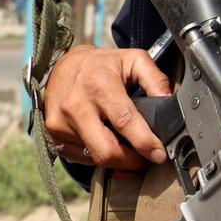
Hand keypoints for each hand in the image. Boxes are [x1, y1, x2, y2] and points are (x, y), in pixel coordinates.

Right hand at [43, 44, 171, 169]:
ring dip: (116, 159)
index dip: (144, 142)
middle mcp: (76, 105)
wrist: (62, 66)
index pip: (124, 121)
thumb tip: (169, 103)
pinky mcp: (52, 134)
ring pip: (93, 157)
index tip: (159, 153)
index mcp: (99, 85)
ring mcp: (60, 122)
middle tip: (147, 159)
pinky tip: (107, 143)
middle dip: (131, 161)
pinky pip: (79, 157)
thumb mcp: (133, 60)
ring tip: (129, 148)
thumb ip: (155, 79)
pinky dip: (97, 156)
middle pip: (106, 150)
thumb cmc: (102, 65)